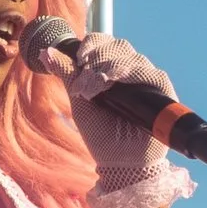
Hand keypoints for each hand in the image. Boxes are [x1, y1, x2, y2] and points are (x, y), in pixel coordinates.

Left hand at [54, 30, 194, 207]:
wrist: (120, 163)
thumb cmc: (101, 134)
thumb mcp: (79, 102)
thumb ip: (67, 76)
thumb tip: (45, 52)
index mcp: (110, 70)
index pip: (104, 43)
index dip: (92, 44)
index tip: (79, 56)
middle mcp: (131, 72)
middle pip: (118, 46)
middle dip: (98, 56)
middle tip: (84, 81)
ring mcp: (147, 80)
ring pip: (130, 56)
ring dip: (107, 67)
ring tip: (92, 89)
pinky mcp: (161, 90)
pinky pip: (148, 71)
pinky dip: (127, 72)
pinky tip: (112, 81)